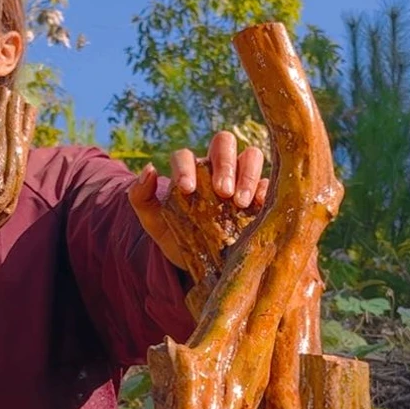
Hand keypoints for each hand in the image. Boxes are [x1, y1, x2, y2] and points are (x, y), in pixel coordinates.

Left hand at [129, 130, 268, 269]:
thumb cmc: (176, 239)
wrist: (198, 265)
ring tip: (241, 202)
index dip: (186, 167)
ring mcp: (240, 179)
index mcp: (189, 170)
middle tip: (222, 192)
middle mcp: (215, 168)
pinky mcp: (260, 197)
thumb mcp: (153, 223)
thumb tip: (150, 169)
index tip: (186, 189)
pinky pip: (268, 183)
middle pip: (224, 143)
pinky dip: (265, 190)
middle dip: (224, 164)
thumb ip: (141, 198)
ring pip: (251, 155)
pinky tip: (258, 206)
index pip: (186, 155)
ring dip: (247, 175)